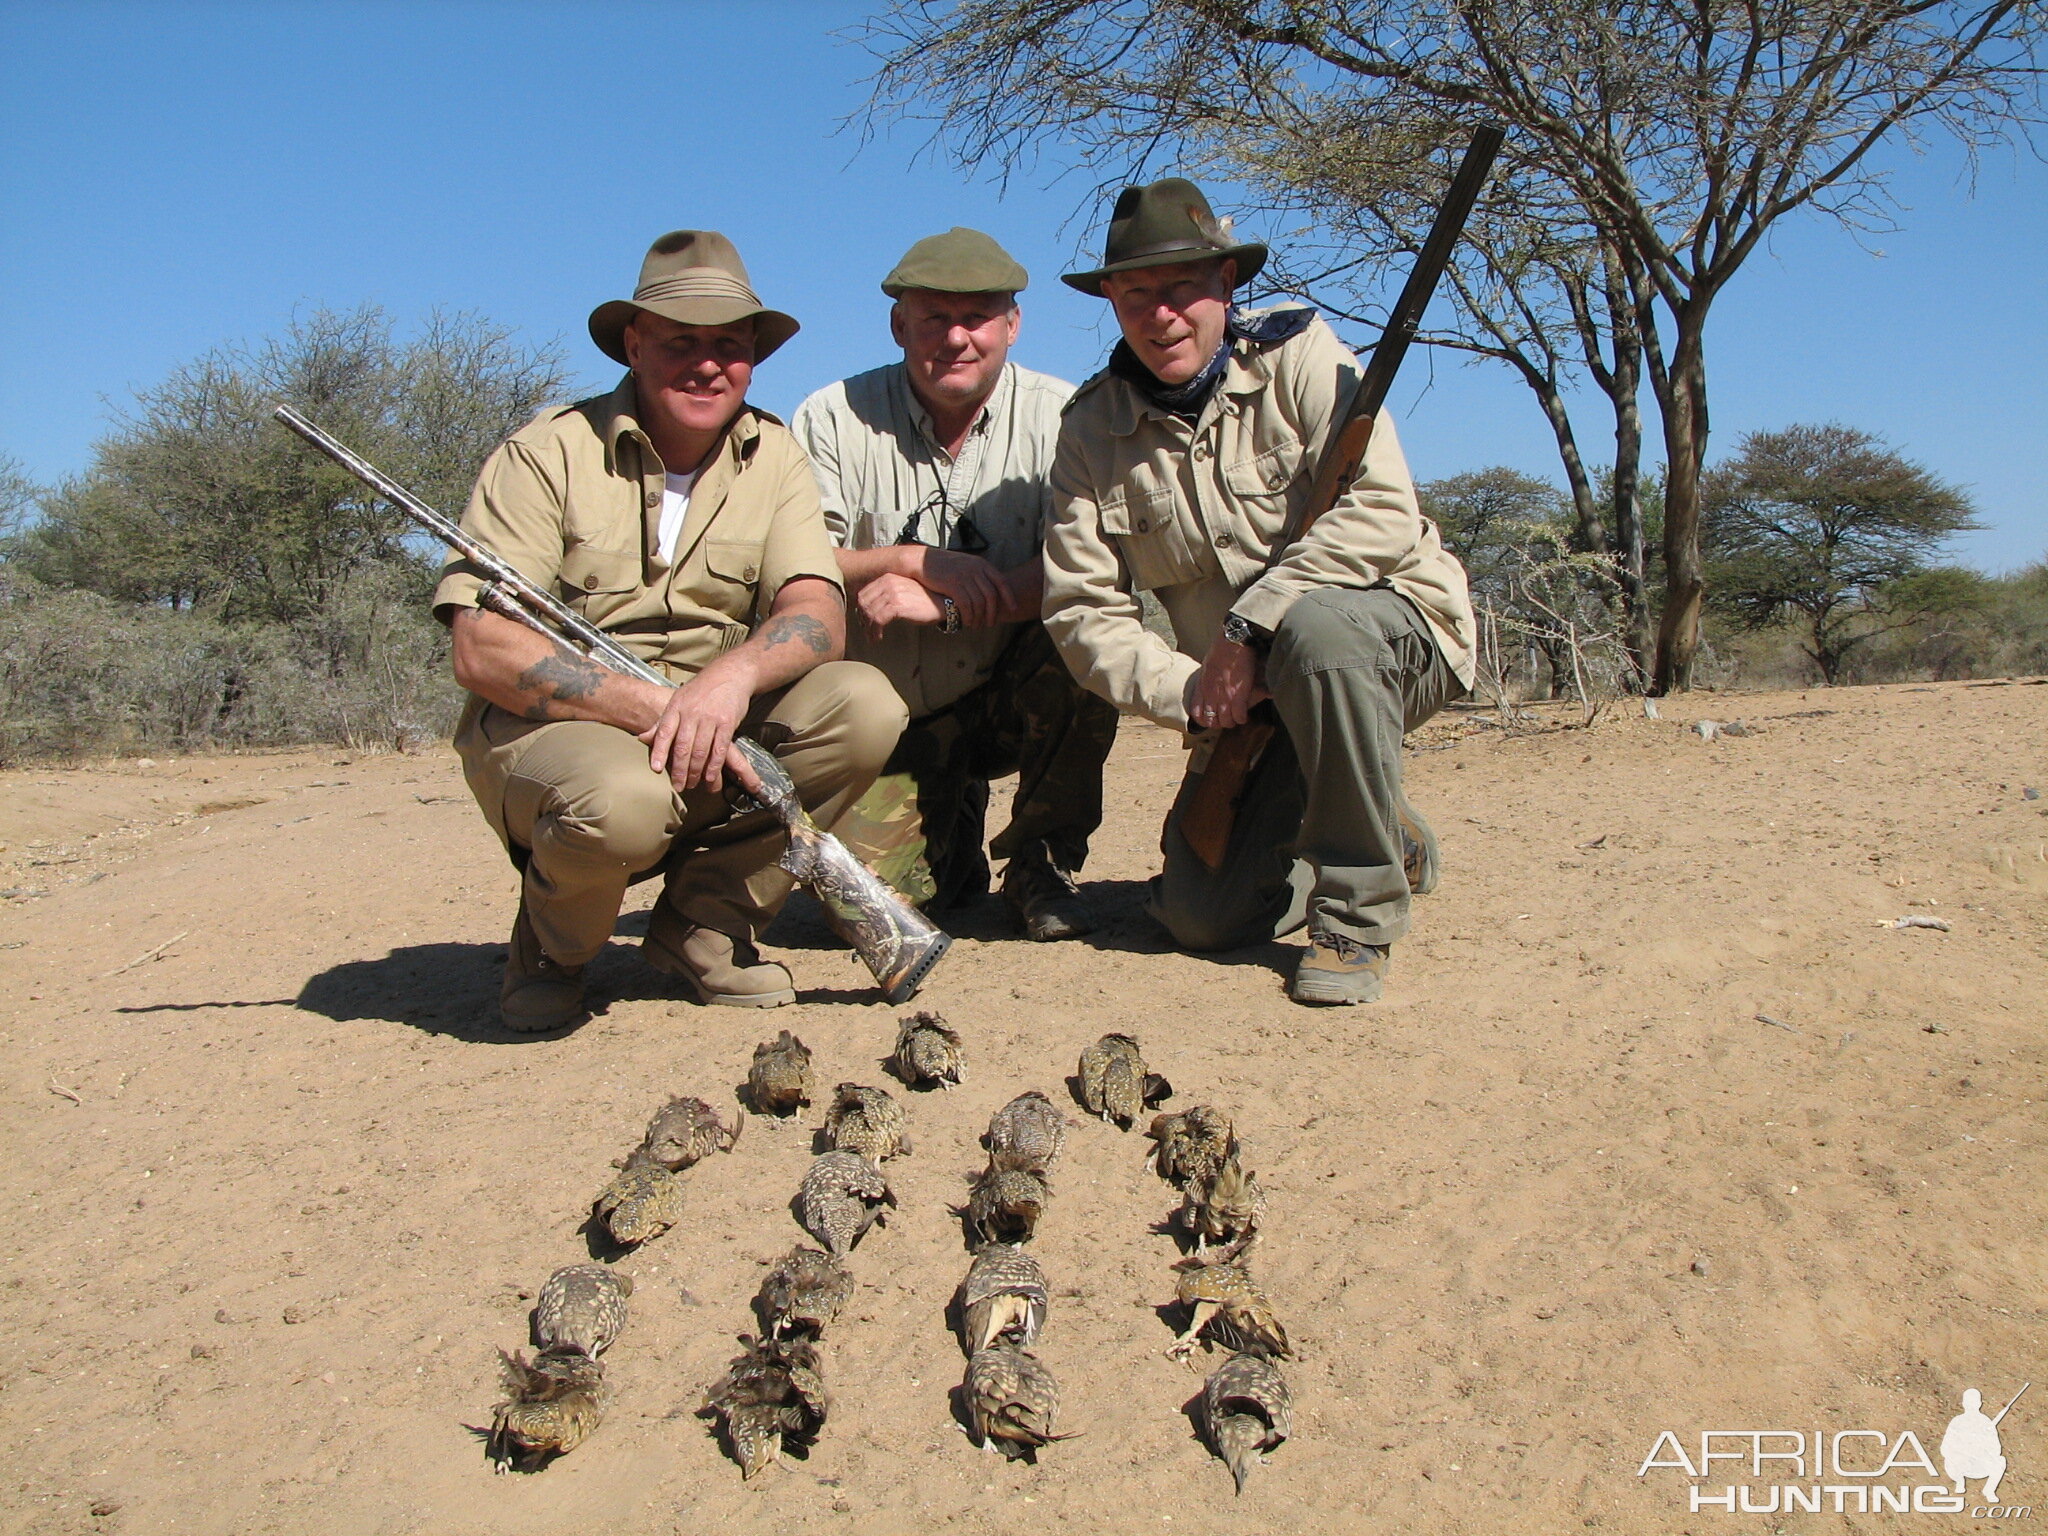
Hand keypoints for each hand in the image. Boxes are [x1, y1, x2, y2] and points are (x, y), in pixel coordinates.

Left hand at [639, 664, 752, 792]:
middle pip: (682, 747)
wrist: (729, 674)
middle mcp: (691, 713)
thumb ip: (662, 723)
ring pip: (700, 750)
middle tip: (678, 786)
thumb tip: (641, 739)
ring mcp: (710, 718)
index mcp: (676, 708)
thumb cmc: (701, 690)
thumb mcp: (678, 701)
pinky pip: (719, 748)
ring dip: (695, 771)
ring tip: (692, 784)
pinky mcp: (727, 722)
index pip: (664, 732)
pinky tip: (710, 776)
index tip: (656, 769)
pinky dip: (714, 765)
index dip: (659, 752)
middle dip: (679, 770)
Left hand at [857, 572, 947, 637]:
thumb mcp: (902, 592)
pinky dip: (875, 631)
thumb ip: (887, 596)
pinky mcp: (897, 605)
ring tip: (873, 638)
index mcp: (887, 578)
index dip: (861, 611)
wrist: (942, 603)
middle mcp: (887, 583)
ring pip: (869, 613)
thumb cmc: (923, 600)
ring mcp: (892, 593)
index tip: (865, 623)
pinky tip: (879, 638)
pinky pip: (878, 620)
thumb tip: (870, 610)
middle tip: (867, 632)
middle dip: (863, 620)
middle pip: (863, 604)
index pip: (863, 595)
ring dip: (868, 629)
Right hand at [908, 547, 1005, 627]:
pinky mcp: (952, 584)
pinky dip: (968, 616)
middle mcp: (975, 569)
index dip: (1009, 597)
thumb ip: (977, 574)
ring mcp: (964, 576)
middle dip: (993, 612)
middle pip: (991, 595)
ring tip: (976, 625)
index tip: (1013, 609)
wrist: (921, 560)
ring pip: (979, 603)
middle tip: (990, 624)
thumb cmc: (942, 565)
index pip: (1001, 581)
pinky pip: (966, 605)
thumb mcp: (965, 564)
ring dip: (979, 617)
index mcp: (981, 564)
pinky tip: (967, 622)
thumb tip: (988, 589)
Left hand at [1189, 634, 1268, 731]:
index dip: (1204, 721)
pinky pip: (1239, 716)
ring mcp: (1224, 697)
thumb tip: (1210, 684)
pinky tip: (1244, 715)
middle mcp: (1210, 694)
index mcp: (1202, 687)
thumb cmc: (1221, 649)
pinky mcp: (1238, 696)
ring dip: (1232, 722)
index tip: (1211, 720)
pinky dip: (1242, 718)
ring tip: (1237, 718)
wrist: (1233, 642)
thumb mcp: (1207, 666)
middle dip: (1220, 723)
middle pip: (1212, 721)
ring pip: (1226, 721)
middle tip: (1227, 720)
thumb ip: (1207, 679)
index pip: (1197, 713)